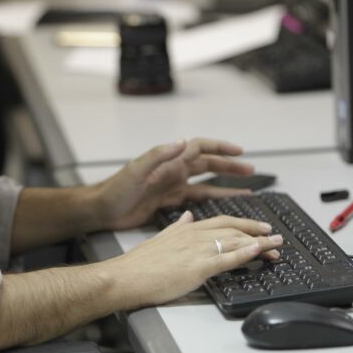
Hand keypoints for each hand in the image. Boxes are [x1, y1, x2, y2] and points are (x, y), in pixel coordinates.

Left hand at [95, 138, 255, 230]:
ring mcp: (172, 186)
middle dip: (229, 166)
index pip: (199, 148)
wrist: (101, 210)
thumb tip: (182, 141)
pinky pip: (196, 199)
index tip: (239, 151)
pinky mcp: (169, 201)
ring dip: (225, 184)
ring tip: (246, 189)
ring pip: (206, 183)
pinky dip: (212, 201)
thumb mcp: (135, 170)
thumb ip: (158, 155)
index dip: (220, 148)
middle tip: (250, 170)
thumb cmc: (114, 189)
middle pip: (208, 165)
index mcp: (168, 161)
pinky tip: (224, 205)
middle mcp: (173, 171)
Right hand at [100, 212, 282, 309]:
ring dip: (259, 243)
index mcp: (186, 229)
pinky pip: (226, 257)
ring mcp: (197, 250)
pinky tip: (259, 251)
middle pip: (233, 229)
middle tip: (274, 235)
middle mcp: (194, 236)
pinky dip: (245, 252)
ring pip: (235, 241)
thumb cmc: (137, 265)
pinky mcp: (197, 267)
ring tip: (277, 245)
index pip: (221, 222)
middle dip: (256, 231)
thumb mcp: (158, 238)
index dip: (242, 224)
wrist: (124, 277)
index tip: (257, 228)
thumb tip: (188, 216)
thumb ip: (176, 227)